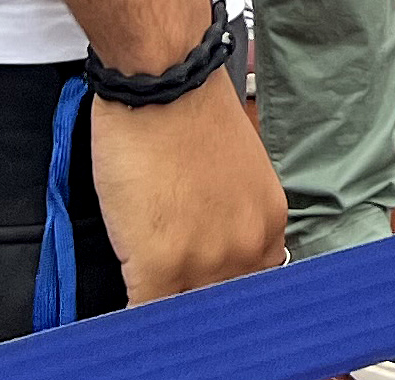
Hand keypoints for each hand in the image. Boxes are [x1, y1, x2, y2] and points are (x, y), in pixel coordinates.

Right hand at [87, 75, 283, 302]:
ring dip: (164, 309)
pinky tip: (126, 309)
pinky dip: (134, 315)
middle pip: (220, 304)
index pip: (252, 287)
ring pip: (185, 314)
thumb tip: (211, 248)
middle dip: (195, 303)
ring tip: (149, 303)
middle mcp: (247, 247)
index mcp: (268, 224)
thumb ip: (231, 218)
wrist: (163, 80)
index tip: (206, 297)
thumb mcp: (234, 171)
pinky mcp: (161, 263)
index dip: (222, 293)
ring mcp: (206, 259)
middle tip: (173, 296)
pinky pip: (147, 312)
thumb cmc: (188, 111)